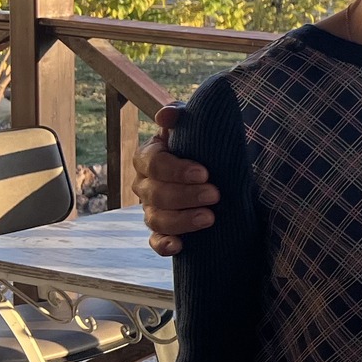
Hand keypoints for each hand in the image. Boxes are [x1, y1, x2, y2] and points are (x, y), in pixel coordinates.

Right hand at [138, 104, 219, 255]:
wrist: (216, 172)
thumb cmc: (202, 146)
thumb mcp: (195, 127)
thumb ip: (181, 116)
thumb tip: (167, 115)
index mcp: (149, 157)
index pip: (153, 163)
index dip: (177, 169)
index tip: (204, 173)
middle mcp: (145, 184)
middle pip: (155, 193)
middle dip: (185, 195)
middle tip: (215, 194)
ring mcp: (151, 209)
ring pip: (156, 219)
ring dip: (182, 220)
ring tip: (210, 218)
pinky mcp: (162, 231)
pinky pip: (156, 241)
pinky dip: (164, 245)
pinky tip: (179, 246)